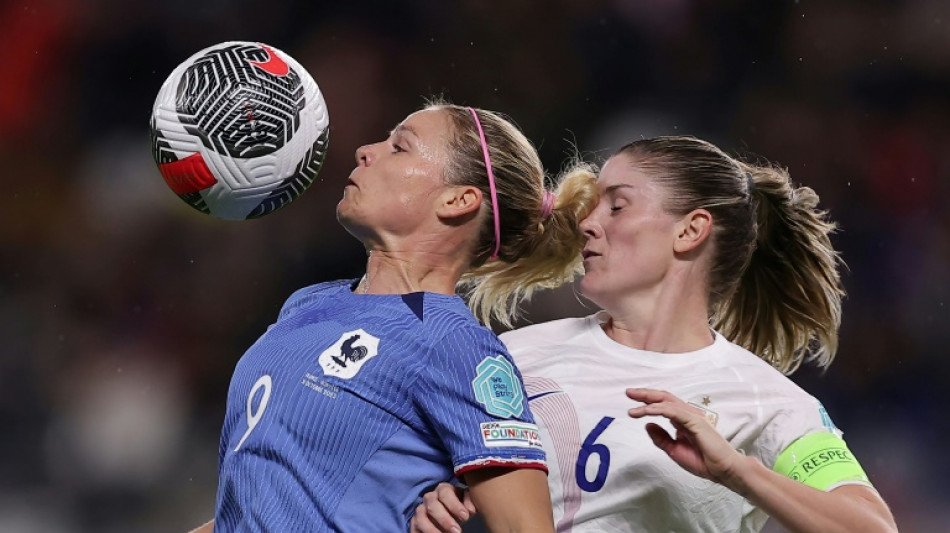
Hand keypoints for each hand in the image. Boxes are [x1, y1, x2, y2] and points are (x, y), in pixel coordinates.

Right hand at [410, 482, 477, 532]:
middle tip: (457, 531)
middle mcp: (429, 498)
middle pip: (432, 505)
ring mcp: (421, 510)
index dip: (454, 505)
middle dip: (445, 519)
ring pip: (421, 518)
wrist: (451, 516)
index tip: (465, 517)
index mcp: (443, 489)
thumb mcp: (467, 503)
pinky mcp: (415, 522)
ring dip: (432, 529)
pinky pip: (414, 528)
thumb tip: (470, 510)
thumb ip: (470, 503)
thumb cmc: (460, 508)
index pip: (445, 492)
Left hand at [626, 388, 746, 488]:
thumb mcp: (674, 450)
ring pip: (667, 402)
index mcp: (683, 420)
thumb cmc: (703, 461)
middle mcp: (687, 414)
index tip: (632, 403)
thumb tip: (647, 424)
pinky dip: (659, 409)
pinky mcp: (695, 421)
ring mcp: (692, 416)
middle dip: (645, 394)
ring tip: (633, 407)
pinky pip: (674, 411)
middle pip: (664, 398)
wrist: (722, 470)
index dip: (647, 401)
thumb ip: (661, 438)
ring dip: (648, 402)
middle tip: (628, 392)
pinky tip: (647, 412)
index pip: (663, 405)